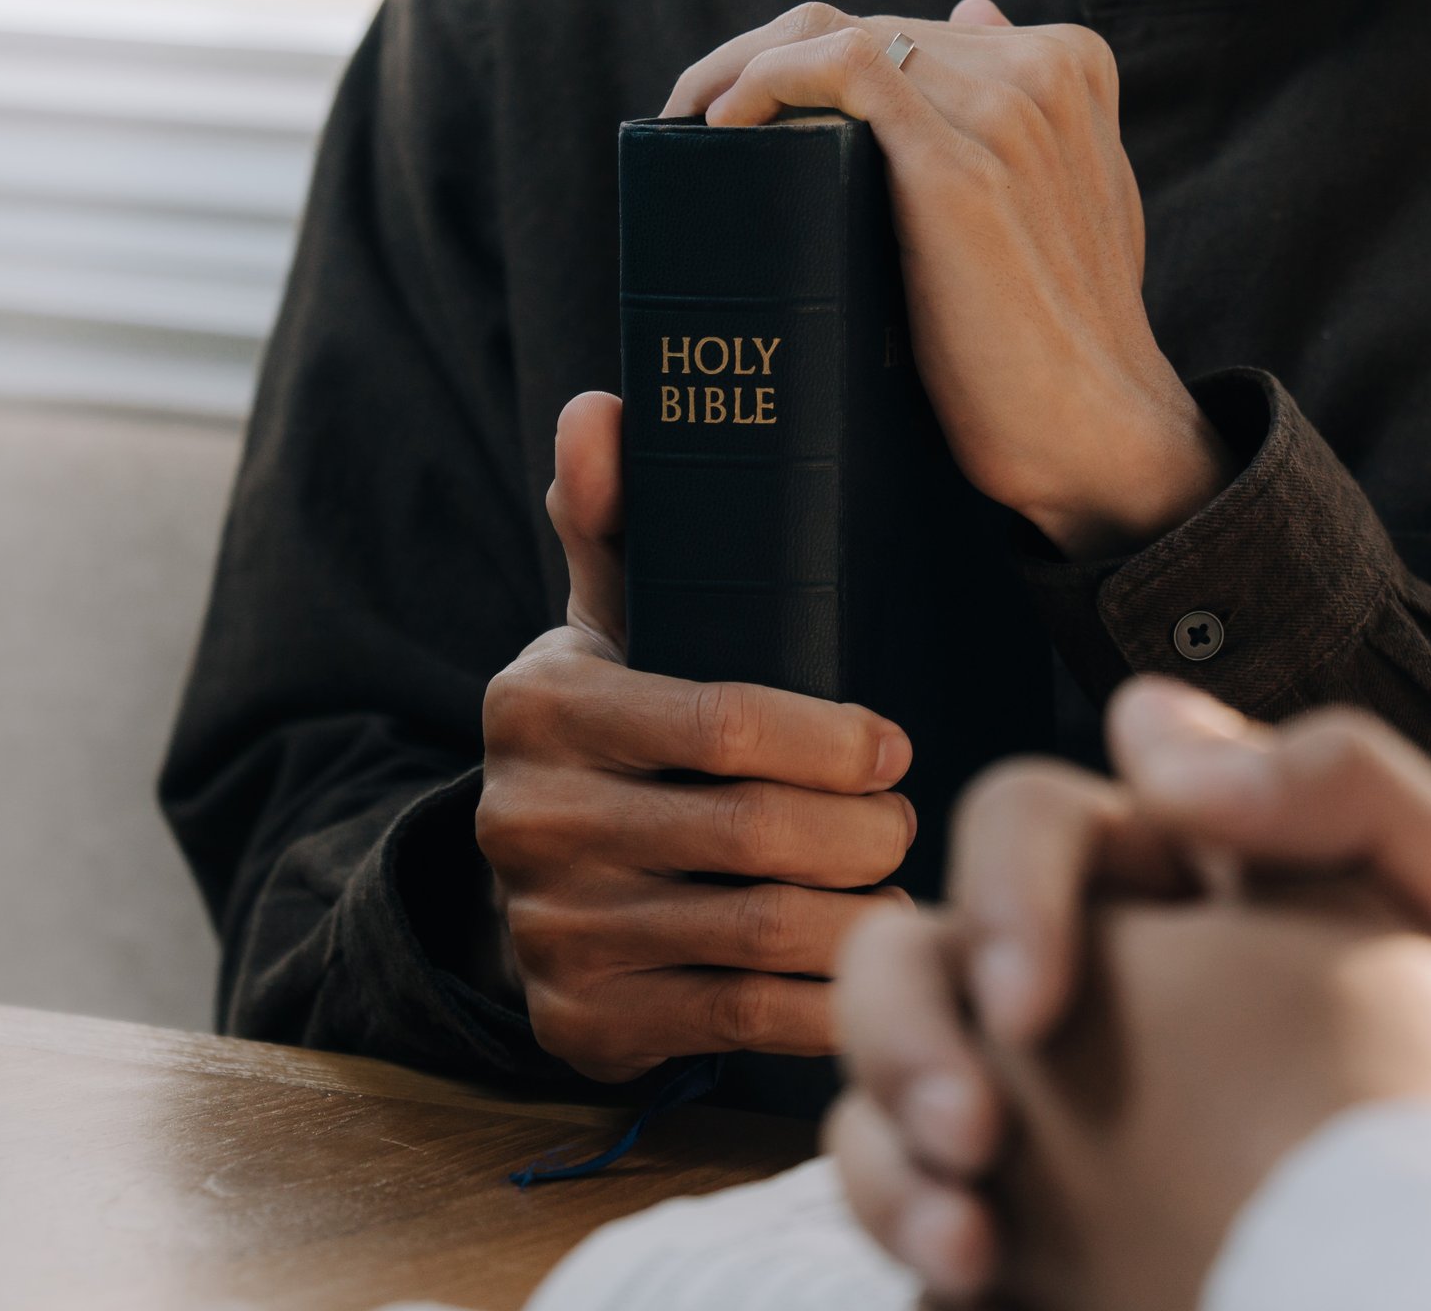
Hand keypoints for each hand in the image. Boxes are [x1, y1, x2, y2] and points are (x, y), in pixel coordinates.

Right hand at [478, 392, 916, 1080]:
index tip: (891, 743)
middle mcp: (525, 822)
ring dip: (857, 914)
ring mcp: (549, 933)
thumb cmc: (613, 728)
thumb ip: (615, 521)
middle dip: (861, 830)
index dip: (831, 738)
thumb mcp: (608, 625)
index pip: (721, 720)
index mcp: (539, 706)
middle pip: (753, 834)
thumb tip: (602, 405)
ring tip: (897, 887)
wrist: (533, 882)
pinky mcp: (578, 1025)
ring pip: (757, 934)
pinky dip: (825, 998)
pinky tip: (864, 966)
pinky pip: (740, 1020)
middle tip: (904, 821)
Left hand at [662, 0, 1231, 558]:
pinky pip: (835, 69)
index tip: (742, 108)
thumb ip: (1027, 114)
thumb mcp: (1066, 200)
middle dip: (757, 59)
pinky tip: (719, 127)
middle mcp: (1041, 68)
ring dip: (736, 69)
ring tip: (688, 126)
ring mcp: (1005, 110)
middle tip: (690, 119)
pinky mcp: (959, 166)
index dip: (807, 58)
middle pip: (859, 23)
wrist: (1093, 435)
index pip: (901, 27)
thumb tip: (973, 10)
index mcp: (1065, 65)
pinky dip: (760, 80)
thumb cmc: (1059, 342)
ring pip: (829, 34)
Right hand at [827, 681, 1430, 1298]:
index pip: (1022, 827)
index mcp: (1166, 874)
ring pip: (880, 1096)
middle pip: (902, 959)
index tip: (1035, 1003)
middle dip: (901, 1036)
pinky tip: (978, 1296)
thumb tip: (1148, 736)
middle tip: (970, 1136)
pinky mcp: (1045, 1231)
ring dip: (884, 1161)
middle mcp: (1084, 984)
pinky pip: (928, 1220)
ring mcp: (1050, 1112)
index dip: (1000, 895)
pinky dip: (925, 1258)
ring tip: (964, 1248)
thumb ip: (1344, 785)